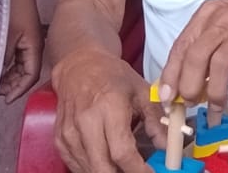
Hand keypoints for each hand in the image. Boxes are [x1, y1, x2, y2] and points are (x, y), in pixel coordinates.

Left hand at [0, 0, 43, 102]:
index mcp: (34, 48)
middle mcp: (34, 48)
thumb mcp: (6, 36)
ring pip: (21, 68)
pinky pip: (17, 60)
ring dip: (9, 78)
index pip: (30, 76)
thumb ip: (3, 59)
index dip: (19, 90)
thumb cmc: (13, 10)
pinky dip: (8, 68)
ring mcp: (29, 44)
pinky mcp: (23, 40)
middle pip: (26, 74)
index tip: (6, 99)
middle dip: (12, 85)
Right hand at [51, 48, 161, 172]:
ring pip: (89, 169)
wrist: (79, 65)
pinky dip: (91, 169)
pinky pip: (76, 165)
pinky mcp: (60, 139)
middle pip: (102, 167)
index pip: (122, 152)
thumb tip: (167, 146)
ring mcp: (70, 132)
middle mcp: (86, 121)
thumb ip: (156, 120)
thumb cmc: (112, 76)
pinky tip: (105, 164)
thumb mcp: (141, 91)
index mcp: (109, 107)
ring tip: (123, 168)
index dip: (138, 170)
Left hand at [157, 0, 227, 112]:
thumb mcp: (223, 15)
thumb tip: (186, 76)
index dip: (171, 74)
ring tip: (216, 106)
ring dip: (215, 93)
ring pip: (218, 66)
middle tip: (189, 103)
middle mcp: (222, 20)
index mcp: (207, 13)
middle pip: (195, 57)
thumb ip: (205, 39)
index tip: (167, 96)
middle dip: (188, 86)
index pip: (181, 45)